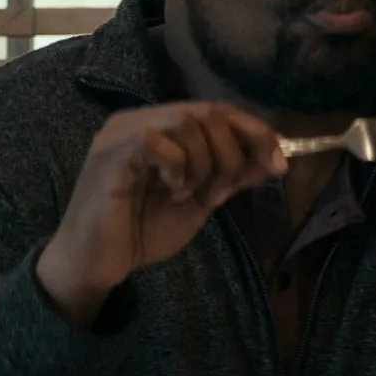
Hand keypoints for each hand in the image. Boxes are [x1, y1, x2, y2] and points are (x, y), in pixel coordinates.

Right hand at [37, 101, 285, 326]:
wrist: (96, 265)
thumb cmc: (141, 232)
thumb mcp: (199, 201)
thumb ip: (231, 177)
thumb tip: (275, 158)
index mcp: (160, 126)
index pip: (217, 110)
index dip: (254, 132)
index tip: (278, 164)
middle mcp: (140, 120)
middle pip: (208, 111)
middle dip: (230, 154)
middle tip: (218, 192)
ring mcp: (122, 133)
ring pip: (186, 122)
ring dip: (204, 164)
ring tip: (188, 194)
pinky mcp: (110, 155)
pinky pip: (157, 141)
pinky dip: (177, 168)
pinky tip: (170, 191)